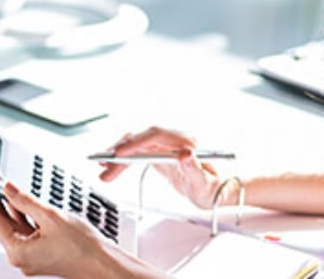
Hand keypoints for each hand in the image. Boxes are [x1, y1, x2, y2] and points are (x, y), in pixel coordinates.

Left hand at [0, 182, 115, 276]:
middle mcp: (21, 258)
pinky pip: (27, 232)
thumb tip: (8, 189)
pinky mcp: (41, 254)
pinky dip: (24, 217)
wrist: (104, 264)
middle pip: (2, 224)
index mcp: (18, 251)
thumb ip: (25, 201)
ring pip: (15, 227)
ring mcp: (31, 257)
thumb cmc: (83, 248)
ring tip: (2, 189)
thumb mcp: (50, 217)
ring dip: (11, 209)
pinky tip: (23, 204)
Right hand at [98, 127, 227, 209]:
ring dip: (118, 155)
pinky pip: (137, 152)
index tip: (120, 154)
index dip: (136, 143)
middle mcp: (174, 139)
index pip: (155, 135)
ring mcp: (166, 146)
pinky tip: (111, 166)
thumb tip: (186, 154)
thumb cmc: (215, 187)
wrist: (220, 189)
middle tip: (104, 165)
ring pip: (136, 144)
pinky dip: (124, 159)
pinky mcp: (160, 154)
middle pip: (141, 138)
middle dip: (121, 150)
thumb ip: (196, 170)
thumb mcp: (207, 184)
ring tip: (103, 169)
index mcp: (186, 141)